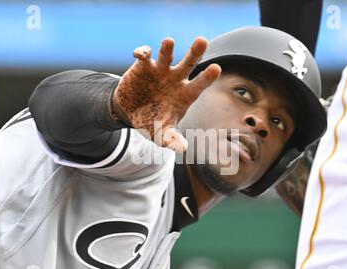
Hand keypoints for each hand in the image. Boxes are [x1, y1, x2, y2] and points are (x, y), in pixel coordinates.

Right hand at [112, 37, 220, 152]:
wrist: (129, 113)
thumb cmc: (151, 123)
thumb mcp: (161, 134)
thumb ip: (171, 140)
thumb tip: (182, 149)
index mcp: (185, 94)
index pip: (199, 84)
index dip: (207, 77)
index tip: (216, 68)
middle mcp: (175, 79)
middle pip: (189, 63)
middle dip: (195, 52)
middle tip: (202, 40)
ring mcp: (160, 71)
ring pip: (167, 55)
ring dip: (167, 49)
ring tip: (169, 42)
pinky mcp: (143, 66)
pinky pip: (145, 55)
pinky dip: (142, 52)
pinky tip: (139, 54)